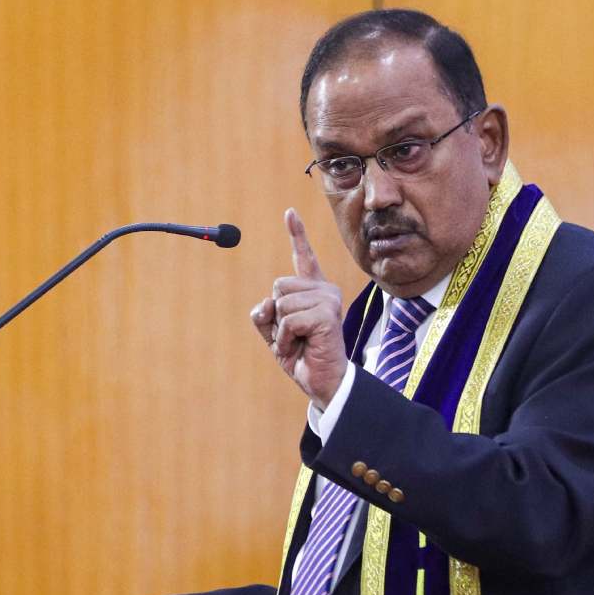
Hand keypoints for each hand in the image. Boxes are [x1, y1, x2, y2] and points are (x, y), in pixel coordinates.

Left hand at [251, 208, 346, 405]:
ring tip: (298, 343)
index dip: (296, 234)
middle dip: (276, 315)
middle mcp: (324, 290)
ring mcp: (328, 301)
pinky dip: (287, 339)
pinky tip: (301, 347)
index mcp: (313, 290)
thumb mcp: (274, 332)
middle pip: (278, 286)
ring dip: (281, 330)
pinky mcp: (327, 315)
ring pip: (281, 303)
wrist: (322, 381)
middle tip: (293, 335)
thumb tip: (265, 304)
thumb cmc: (301, 356)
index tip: (289, 213)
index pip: (303, 257)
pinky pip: (289, 320)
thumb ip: (264, 314)